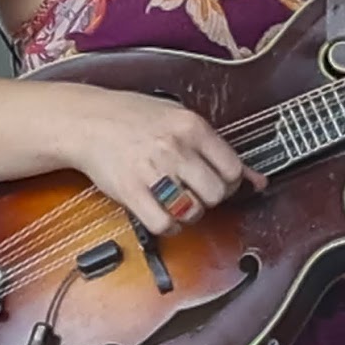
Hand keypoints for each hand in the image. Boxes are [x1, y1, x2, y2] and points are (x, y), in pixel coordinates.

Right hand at [49, 82, 264, 236]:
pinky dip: (169, 226)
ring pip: (193, 209)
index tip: (220, 182)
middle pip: (216, 192)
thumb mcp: (181, 118)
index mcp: (193, 126)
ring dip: (191, 214)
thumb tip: (257, 178)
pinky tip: (165, 215)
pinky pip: (163, 223)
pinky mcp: (130, 191)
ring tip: (181, 204)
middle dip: (212, 199)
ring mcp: (153, 170)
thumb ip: (218, 148)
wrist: (88, 121)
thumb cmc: (136, 118)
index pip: (233, 168)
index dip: (231, 182)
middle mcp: (176, 148)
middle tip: (199, 193)